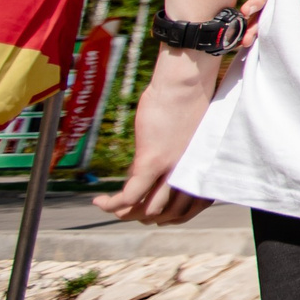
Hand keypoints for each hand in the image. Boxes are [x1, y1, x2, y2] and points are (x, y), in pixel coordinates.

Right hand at [93, 49, 220, 225]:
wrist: (188, 82)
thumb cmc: (190, 101)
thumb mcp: (189, 135)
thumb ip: (176, 155)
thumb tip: (152, 166)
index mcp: (201, 169)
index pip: (190, 207)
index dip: (172, 216)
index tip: (155, 213)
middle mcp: (188, 173)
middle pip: (168, 214)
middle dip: (146, 217)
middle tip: (128, 210)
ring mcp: (171, 169)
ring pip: (147, 209)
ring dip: (127, 213)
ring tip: (112, 207)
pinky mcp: (151, 160)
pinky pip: (130, 194)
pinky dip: (112, 204)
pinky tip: (99, 201)